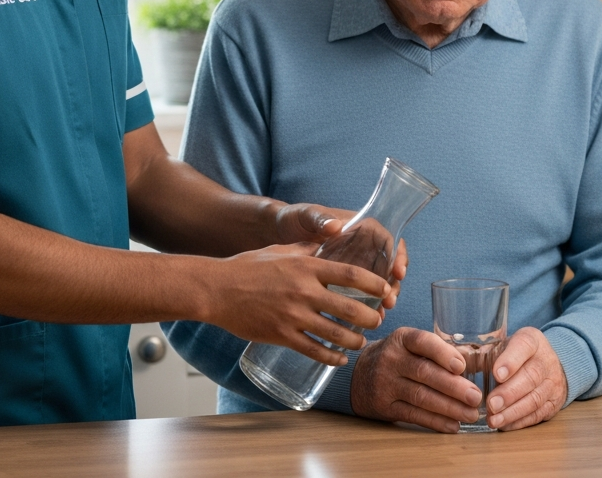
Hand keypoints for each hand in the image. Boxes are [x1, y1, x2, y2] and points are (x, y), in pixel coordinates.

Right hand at [207, 243, 391, 365]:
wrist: (216, 289)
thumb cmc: (247, 266)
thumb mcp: (280, 250)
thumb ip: (306, 249)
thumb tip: (326, 242)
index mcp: (306, 267)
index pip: (351, 275)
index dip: (374, 283)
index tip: (385, 289)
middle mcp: (304, 291)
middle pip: (350, 308)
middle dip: (370, 317)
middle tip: (377, 320)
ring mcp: (293, 316)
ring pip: (335, 334)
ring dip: (354, 340)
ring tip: (361, 341)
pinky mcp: (281, 335)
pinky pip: (314, 350)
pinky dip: (331, 357)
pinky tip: (339, 359)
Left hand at [274, 205, 408, 311]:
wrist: (274, 234)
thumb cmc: (293, 220)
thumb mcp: (305, 216)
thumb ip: (319, 218)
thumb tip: (335, 226)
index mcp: (358, 228)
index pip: (388, 240)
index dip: (398, 256)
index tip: (399, 272)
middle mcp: (359, 247)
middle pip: (387, 266)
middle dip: (392, 285)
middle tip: (390, 301)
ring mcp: (351, 265)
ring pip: (375, 284)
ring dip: (381, 300)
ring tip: (380, 314)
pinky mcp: (339, 282)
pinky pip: (357, 296)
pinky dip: (362, 309)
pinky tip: (361, 323)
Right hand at [350, 327, 481, 432]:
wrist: (358, 375)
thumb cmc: (396, 358)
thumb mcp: (409, 345)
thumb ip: (436, 351)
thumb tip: (473, 363)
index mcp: (401, 339)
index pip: (422, 342)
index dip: (443, 353)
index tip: (461, 366)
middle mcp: (391, 359)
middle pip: (424, 373)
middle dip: (453, 386)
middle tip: (475, 396)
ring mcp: (385, 384)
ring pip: (420, 397)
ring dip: (449, 407)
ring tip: (470, 414)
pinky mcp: (385, 406)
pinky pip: (413, 415)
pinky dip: (435, 422)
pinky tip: (452, 425)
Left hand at [484, 327, 566, 430]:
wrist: (549, 364)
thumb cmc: (518, 354)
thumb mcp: (504, 344)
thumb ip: (481, 352)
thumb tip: (453, 359)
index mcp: (531, 340)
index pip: (524, 346)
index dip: (511, 361)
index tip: (496, 373)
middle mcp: (545, 361)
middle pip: (530, 377)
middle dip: (509, 393)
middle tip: (491, 404)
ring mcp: (552, 383)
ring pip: (534, 399)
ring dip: (512, 412)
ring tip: (494, 420)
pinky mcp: (553, 403)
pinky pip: (538, 414)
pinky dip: (520, 421)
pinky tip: (504, 425)